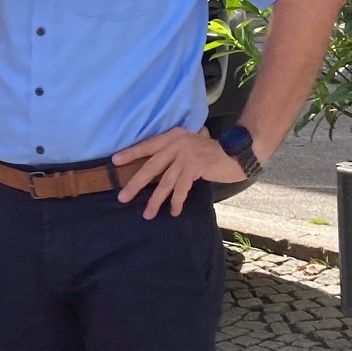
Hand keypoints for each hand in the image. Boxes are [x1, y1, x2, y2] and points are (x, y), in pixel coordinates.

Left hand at [112, 127, 246, 219]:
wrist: (237, 153)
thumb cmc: (213, 153)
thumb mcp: (191, 145)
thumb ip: (176, 151)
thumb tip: (158, 166)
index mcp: (173, 136)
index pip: (147, 146)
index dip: (131, 154)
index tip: (114, 161)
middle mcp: (176, 143)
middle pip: (151, 166)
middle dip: (136, 184)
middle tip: (123, 197)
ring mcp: (186, 154)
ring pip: (165, 181)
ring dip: (155, 200)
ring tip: (147, 214)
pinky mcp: (195, 166)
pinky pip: (181, 187)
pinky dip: (176, 201)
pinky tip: (173, 211)